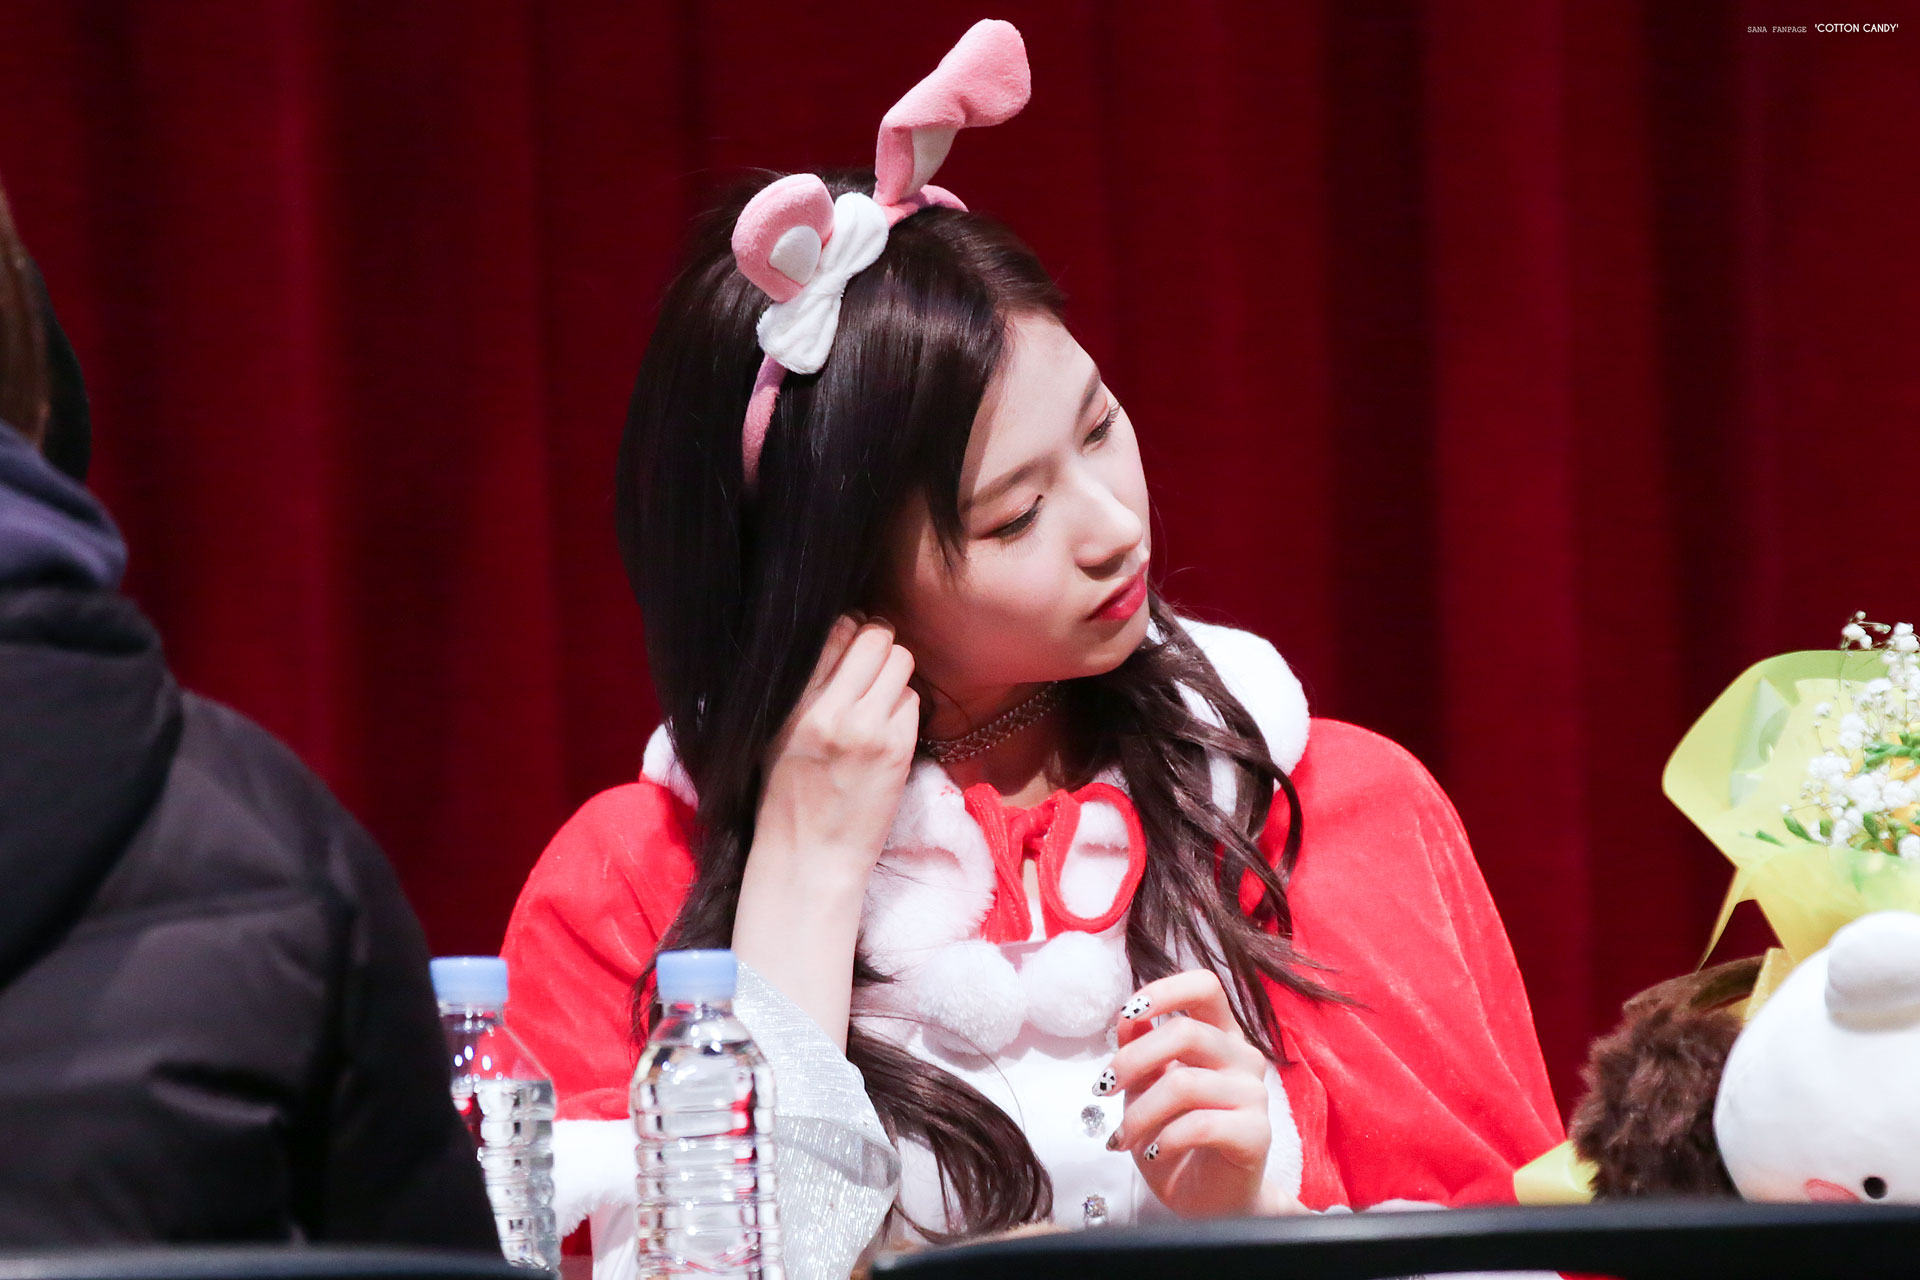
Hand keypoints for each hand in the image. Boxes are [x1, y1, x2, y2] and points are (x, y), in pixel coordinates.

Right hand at [732, 615, 917, 1049]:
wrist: (809, 858)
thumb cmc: (786, 797)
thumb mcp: (776, 734)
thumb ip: (802, 689)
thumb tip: (838, 638)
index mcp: (792, 703)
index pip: (834, 630)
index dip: (848, 630)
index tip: (849, 648)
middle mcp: (829, 709)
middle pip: (875, 636)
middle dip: (879, 646)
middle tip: (873, 668)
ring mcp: (867, 729)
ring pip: (901, 662)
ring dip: (895, 675)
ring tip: (880, 699)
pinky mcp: (897, 750)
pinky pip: (913, 700)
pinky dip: (905, 707)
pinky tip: (889, 730)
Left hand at [1100, 970, 1303, 1217]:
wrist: (1207, 1201)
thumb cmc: (1175, 1138)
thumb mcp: (1146, 1088)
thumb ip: (1141, 1048)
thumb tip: (1128, 1017)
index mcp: (1220, 1036)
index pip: (1205, 986)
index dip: (1165, 990)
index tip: (1127, 1014)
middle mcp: (1243, 1058)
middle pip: (1187, 1032)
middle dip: (1133, 1060)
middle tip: (1104, 1088)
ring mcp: (1254, 1095)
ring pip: (1186, 1083)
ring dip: (1139, 1113)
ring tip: (1121, 1138)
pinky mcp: (1257, 1134)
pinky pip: (1201, 1124)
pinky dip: (1164, 1139)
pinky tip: (1152, 1152)